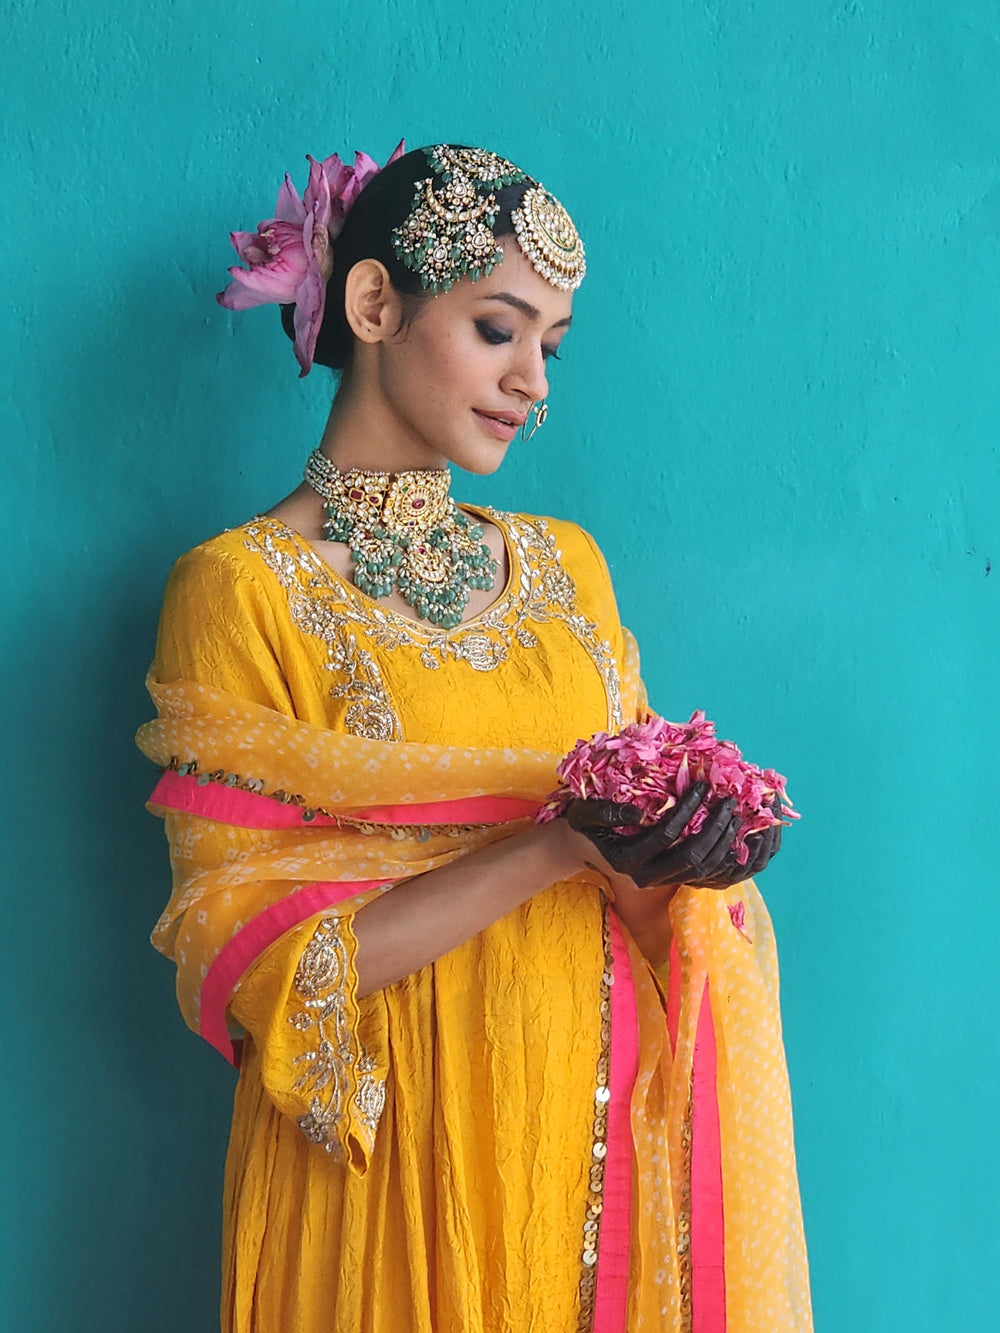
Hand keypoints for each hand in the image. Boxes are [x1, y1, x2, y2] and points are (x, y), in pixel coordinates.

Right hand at [561, 783, 777, 889]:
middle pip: (690, 858)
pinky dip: (718, 854)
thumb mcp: (584, 813)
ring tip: (733, 816)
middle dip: (713, 830)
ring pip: (700, 870)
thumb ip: (606, 812)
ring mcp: (657, 881)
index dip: (686, 810)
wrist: (580, 847)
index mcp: (625, 860)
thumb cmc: (583, 823)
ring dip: (720, 844)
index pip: (665, 835)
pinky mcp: (667, 879)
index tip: (702, 786)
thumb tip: (640, 812)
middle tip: (728, 803)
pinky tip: (728, 832)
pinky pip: (700, 872)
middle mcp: (644, 877)